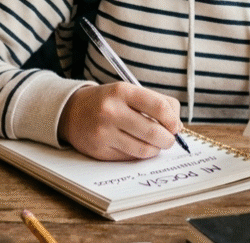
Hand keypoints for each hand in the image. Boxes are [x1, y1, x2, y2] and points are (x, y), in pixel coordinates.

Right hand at [58, 82, 181, 160]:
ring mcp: (104, 132)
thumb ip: (156, 103)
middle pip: (154, 132)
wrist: (71, 112)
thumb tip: (178, 126)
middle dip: (168, 139)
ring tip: (154, 143)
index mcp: (122, 91)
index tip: (175, 126)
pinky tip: (137, 146)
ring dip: (155, 149)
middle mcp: (111, 111)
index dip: (173, 120)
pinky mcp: (100, 151)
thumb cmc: (108, 101)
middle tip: (168, 139)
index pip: (159, 107)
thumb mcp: (128, 92)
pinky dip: (139, 154)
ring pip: (144, 149)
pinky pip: (130, 158)